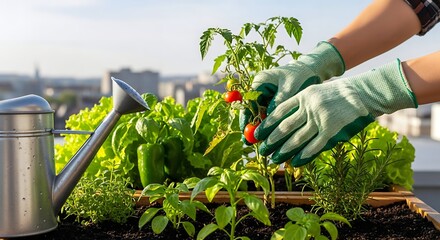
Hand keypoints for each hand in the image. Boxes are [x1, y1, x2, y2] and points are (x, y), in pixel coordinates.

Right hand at [239, 41, 344, 133]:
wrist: (311, 70)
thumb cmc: (302, 75)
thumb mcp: (290, 88)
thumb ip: (279, 102)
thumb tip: (267, 119)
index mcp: (260, 82)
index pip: (248, 102)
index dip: (246, 118)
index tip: (247, 132)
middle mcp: (260, 89)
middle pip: (251, 111)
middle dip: (251, 126)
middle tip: (248, 142)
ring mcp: (266, 96)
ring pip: (259, 115)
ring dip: (260, 129)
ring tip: (258, 144)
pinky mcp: (274, 102)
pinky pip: (269, 115)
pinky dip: (271, 126)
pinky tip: (272, 138)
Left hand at [255, 59, 417, 166]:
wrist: (363, 92)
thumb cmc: (339, 93)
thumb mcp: (317, 92)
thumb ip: (302, 104)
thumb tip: (283, 121)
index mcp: (304, 95)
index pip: (280, 111)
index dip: (267, 123)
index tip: (258, 133)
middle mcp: (310, 107)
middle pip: (285, 127)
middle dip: (272, 140)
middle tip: (262, 150)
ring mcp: (321, 119)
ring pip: (298, 138)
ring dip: (284, 150)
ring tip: (274, 159)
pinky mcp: (332, 130)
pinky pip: (315, 145)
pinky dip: (304, 155)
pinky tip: (294, 161)